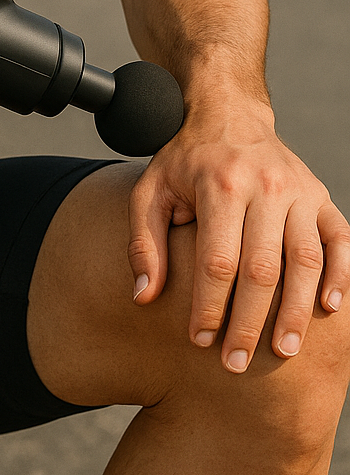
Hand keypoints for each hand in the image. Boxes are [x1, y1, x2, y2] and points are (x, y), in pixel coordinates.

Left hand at [128, 101, 349, 370]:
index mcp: (220, 185)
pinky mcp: (321, 195)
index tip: (199, 341)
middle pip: (263, 268)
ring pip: (306, 260)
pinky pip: (340, 240)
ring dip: (296, 312)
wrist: (227, 112)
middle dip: (250, 322)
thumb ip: (144, 243)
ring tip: (284, 352)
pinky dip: (340, 277)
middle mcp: (266, 186)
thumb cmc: (184, 160)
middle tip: (237, 363)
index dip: (209, 306)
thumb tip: (144, 297)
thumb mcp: (151, 190)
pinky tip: (329, 310)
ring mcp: (299, 190)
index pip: (217, 260)